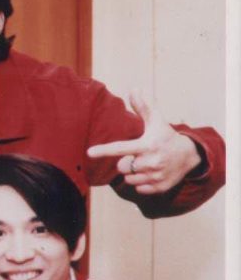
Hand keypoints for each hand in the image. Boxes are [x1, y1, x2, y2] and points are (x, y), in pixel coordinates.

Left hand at [87, 91, 201, 193]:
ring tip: (145, 164)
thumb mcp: (156, 121)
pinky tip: (150, 173)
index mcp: (147, 145)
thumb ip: (143, 107)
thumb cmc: (166, 136)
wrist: (190, 155)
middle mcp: (151, 161)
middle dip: (125, 162)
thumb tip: (134, 89)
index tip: (89, 152)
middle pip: (122, 167)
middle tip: (137, 156)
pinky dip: (141, 182)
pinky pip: (138, 189)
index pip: (120, 148)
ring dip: (132, 173)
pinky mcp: (159, 187)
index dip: (104, 150)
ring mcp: (156, 176)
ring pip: (128, 179)